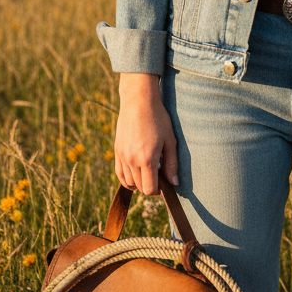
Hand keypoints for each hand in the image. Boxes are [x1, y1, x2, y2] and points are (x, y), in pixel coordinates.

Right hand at [114, 73, 178, 195]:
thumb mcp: (170, 140)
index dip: (158, 190)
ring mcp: (122, 156)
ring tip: (148, 171)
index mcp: (147, 158)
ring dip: (139, 182)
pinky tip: (136, 172)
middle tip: (159, 174)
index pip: (150, 189)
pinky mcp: (117, 150)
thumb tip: (174, 183)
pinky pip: (119, 173)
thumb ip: (172, 164)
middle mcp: (132, 160)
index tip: (164, 182)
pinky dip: (127, 178)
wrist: (138, 101)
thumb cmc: (158, 118)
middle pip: (139, 187)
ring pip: (129, 182)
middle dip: (150, 186)